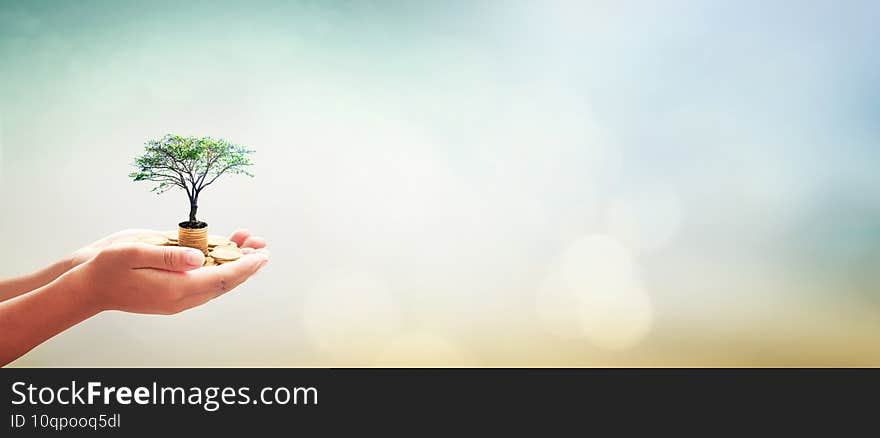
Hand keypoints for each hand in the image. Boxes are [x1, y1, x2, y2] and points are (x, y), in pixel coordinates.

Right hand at [70, 237, 268, 314]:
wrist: (87, 287)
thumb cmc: (107, 267)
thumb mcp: (134, 252)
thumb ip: (168, 255)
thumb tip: (198, 256)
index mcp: (175, 288)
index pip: (220, 278)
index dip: (245, 266)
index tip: (262, 255)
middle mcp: (181, 298)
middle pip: (224, 283)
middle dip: (246, 265)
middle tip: (263, 246)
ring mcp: (178, 299)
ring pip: (216, 283)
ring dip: (235, 265)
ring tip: (249, 242)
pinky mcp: (173, 294)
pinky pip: (203, 282)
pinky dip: (218, 267)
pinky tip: (224, 250)